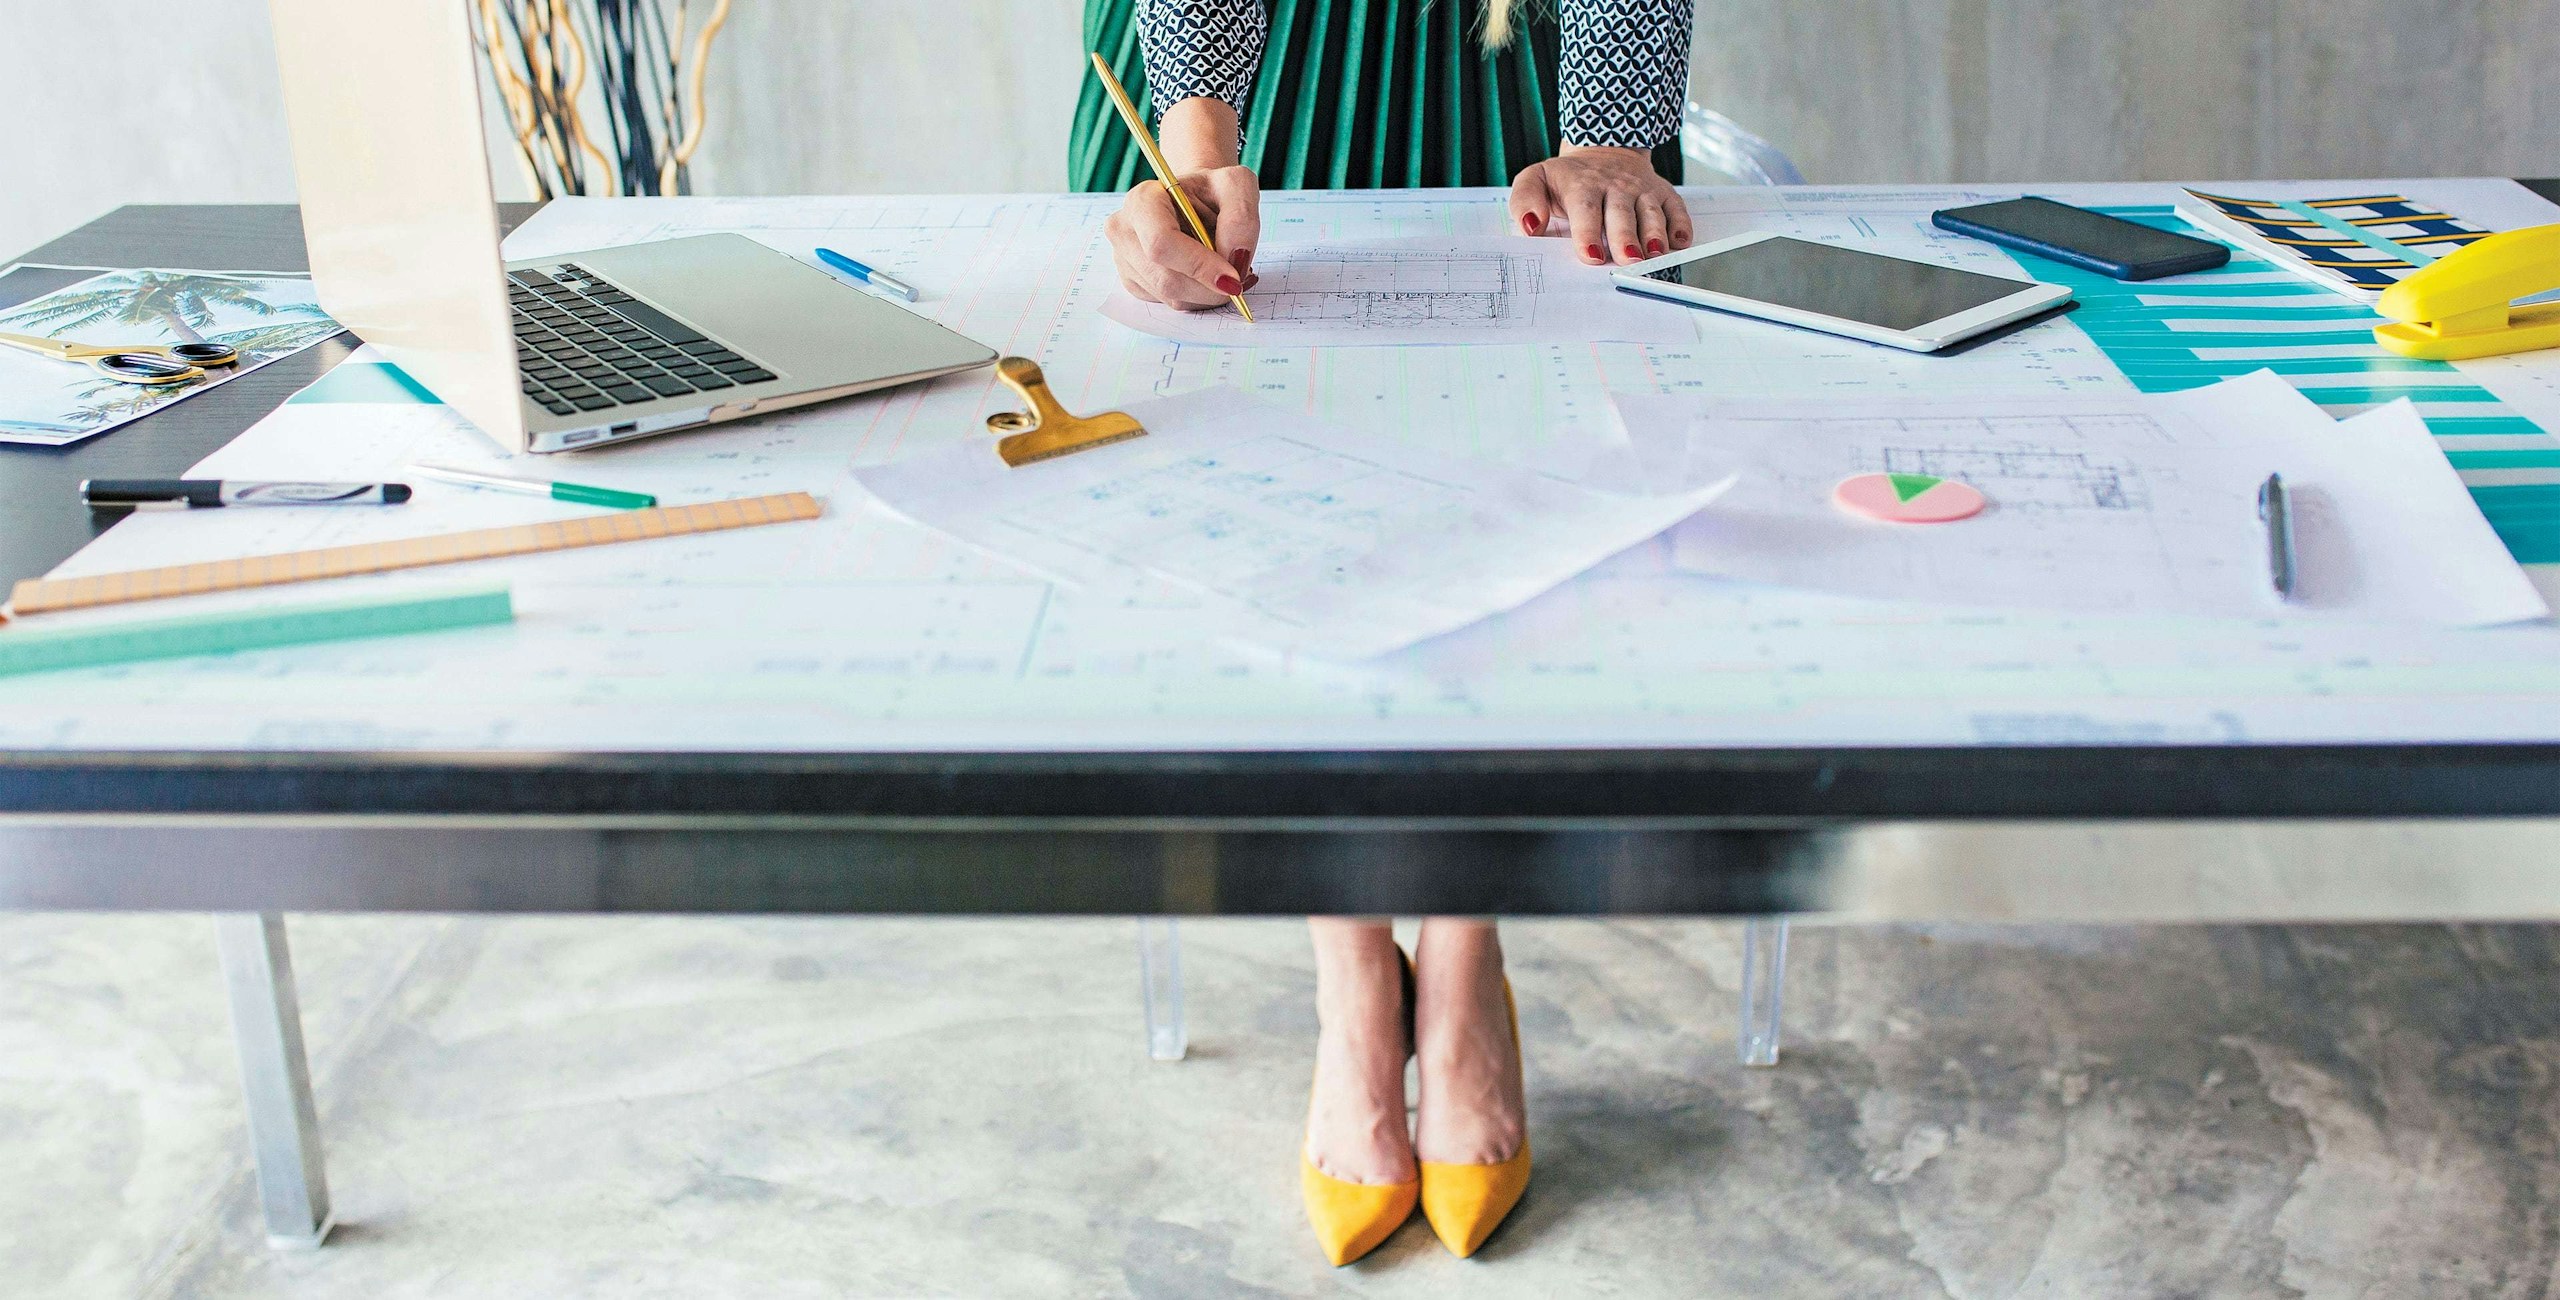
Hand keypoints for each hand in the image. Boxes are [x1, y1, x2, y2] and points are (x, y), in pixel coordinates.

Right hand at [1104, 166, 1261, 309]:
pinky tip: (1209, 277)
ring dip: (1208, 294)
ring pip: (1172, 298)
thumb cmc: (1212, 190)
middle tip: (1238, 279)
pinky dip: (1200, 298)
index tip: (1232, 278)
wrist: (1195, 200)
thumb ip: (1241, 217)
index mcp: (1143, 200)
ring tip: (1226, 270)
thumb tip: (1235, 259)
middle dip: (1210, 288)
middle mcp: (1125, 230)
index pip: (1161, 243)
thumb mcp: (1236, 186)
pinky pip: (1172, 304)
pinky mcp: (1136, 283)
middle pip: (1167, 279)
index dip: (1199, 266)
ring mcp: (1125, 260)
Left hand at [1508, 144, 1693, 265]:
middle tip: (1628, 260)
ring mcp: (1641, 189)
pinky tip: (1680, 241)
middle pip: (1622, 213)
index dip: (1589, 232)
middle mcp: (1615, 186)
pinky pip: (1676, 207)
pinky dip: (1681, 224)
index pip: (1586, 209)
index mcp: (1582, 185)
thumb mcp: (1536, 179)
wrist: (1603, 149)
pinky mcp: (1662, 192)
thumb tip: (1529, 226)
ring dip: (1655, 233)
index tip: (1592, 255)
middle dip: (1626, 237)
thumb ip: (1525, 201)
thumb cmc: (1567, 178)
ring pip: (1651, 211)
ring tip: (1655, 254)